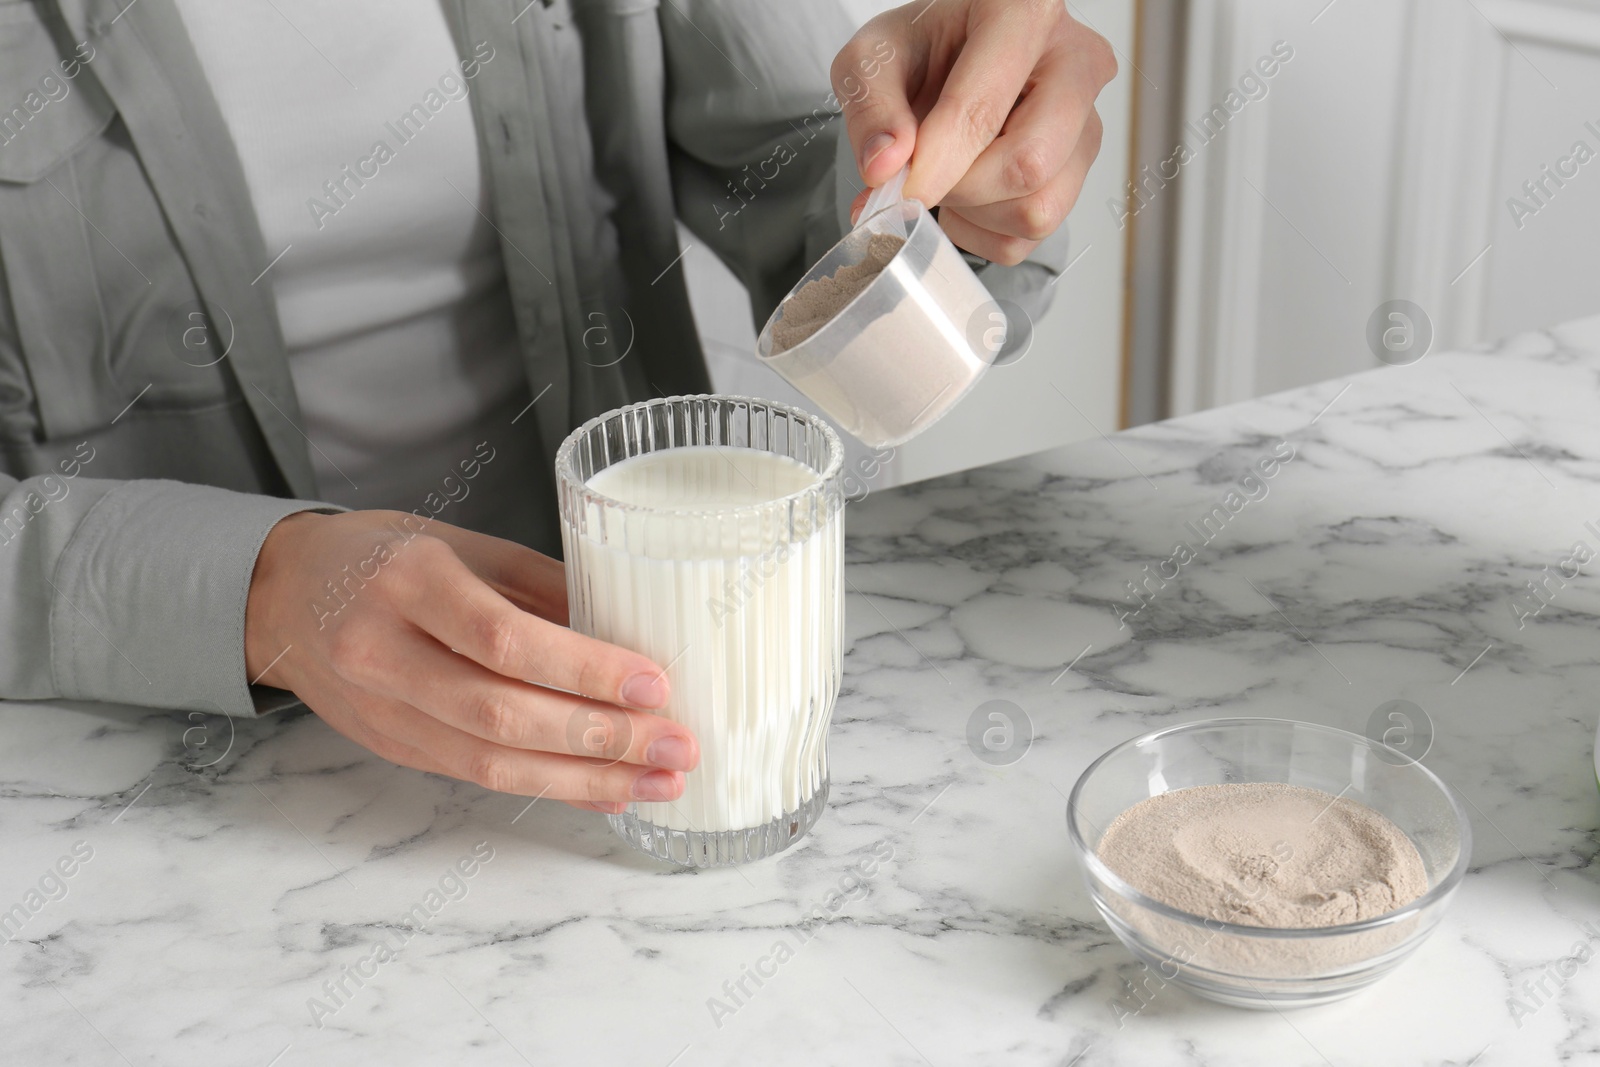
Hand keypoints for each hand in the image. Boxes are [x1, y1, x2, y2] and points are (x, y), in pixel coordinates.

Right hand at [244, 511, 697, 813]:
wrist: (281, 595)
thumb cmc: (383, 557)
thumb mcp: (462, 542)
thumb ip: (542, 586)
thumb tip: (630, 633)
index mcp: (409, 582)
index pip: (503, 639)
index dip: (583, 669)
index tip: (654, 684)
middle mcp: (385, 651)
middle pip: (501, 714)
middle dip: (601, 739)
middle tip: (678, 747)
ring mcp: (382, 709)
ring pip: (490, 763)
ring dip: (586, 780)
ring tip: (658, 783)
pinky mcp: (391, 747)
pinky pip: (477, 778)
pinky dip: (549, 787)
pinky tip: (606, 791)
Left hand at [833, 0, 1115, 264]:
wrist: (950, 60)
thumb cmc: (923, 50)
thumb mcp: (873, 59)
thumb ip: (870, 107)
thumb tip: (884, 167)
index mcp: (1024, 12)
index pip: (985, 106)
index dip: (939, 160)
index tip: (903, 188)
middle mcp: (1074, 65)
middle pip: (1029, 163)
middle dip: (963, 189)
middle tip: (924, 175)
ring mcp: (1085, 123)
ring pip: (1037, 209)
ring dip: (974, 213)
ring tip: (947, 176)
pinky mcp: (1078, 172)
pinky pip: (1029, 237)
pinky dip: (983, 232)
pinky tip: (966, 195)